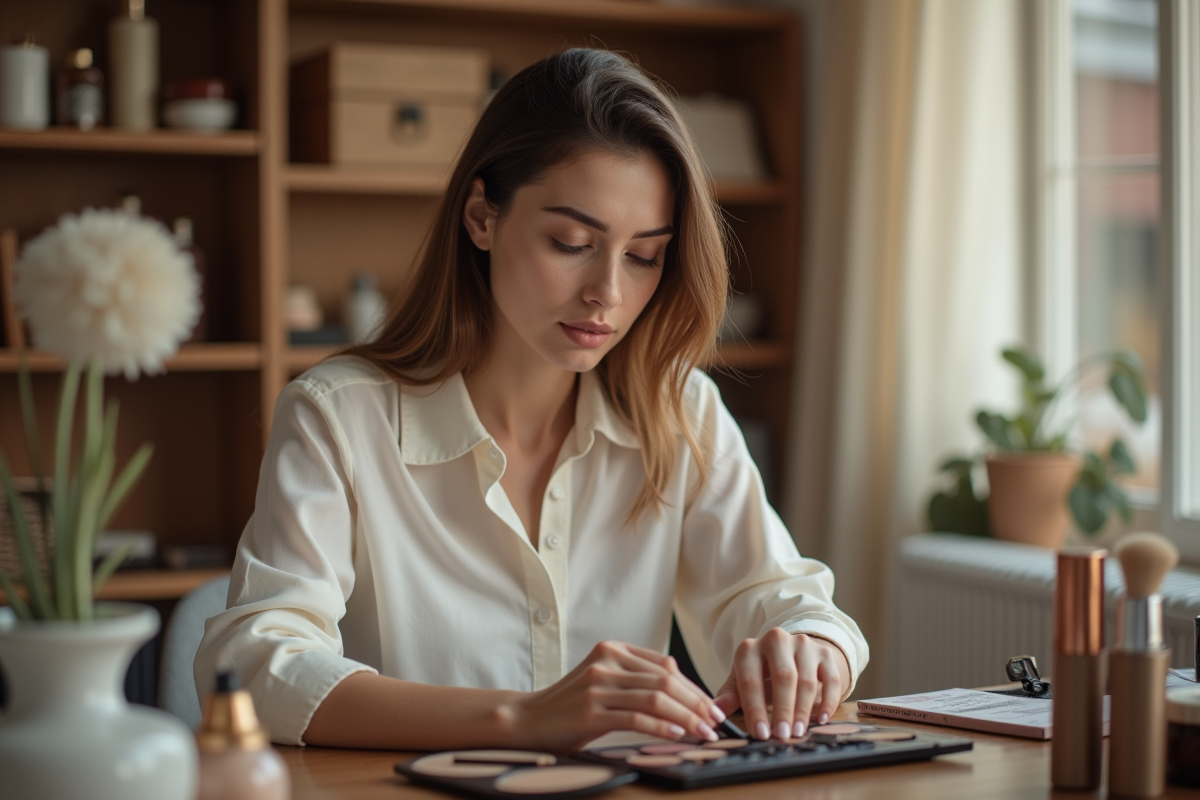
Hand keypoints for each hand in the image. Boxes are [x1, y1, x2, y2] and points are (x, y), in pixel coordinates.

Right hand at [504, 640, 726, 752]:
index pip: (665, 666)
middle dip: (696, 704)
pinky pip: (636, 718)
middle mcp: (606, 662)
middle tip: (715, 723)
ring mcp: (597, 685)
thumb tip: (685, 697)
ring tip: (703, 734)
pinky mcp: (590, 711)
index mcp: (613, 649)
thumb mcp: (604, 682)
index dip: (694, 688)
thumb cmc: (572, 705)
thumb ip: (636, 680)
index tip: (712, 708)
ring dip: (686, 718)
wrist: (528, 719)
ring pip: (655, 698)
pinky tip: (677, 736)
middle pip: (665, 681)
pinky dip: (661, 727)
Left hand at [712, 629, 850, 739]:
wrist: (791, 653)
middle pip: (783, 677)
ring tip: (798, 732)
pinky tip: (822, 719)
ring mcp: (803, 644)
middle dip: (782, 709)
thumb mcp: (743, 681)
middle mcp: (776, 640)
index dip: (755, 709)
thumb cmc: (762, 674)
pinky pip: (831, 679)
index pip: (751, 680)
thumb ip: (731, 696)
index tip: (760, 734)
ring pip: (807, 680)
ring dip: (803, 709)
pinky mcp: (825, 653)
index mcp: (749, 649)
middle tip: (782, 735)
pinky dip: (828, 701)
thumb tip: (714, 711)